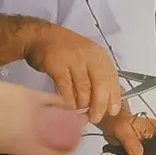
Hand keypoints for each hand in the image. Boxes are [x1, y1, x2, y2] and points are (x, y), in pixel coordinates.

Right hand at [0, 15, 123, 121]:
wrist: (41, 37)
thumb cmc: (66, 51)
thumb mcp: (86, 57)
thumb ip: (96, 75)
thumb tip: (104, 100)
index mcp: (99, 55)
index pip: (112, 78)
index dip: (114, 96)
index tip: (113, 111)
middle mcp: (89, 56)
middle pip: (100, 84)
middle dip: (99, 104)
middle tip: (95, 117)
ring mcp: (73, 59)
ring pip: (83, 88)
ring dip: (82, 104)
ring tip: (80, 114)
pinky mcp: (57, 64)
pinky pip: (66, 87)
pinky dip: (68, 100)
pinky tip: (68, 108)